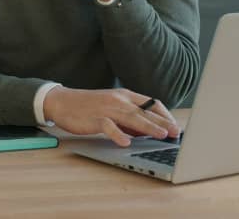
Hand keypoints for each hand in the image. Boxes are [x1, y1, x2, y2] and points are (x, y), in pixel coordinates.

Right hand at [43, 87, 180, 146]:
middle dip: (162, 122)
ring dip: (148, 127)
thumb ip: (130, 119)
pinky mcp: (95, 118)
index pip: (151, 103)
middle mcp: (119, 100)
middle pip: (145, 111)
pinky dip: (117, 134)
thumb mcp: (114, 108)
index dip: (164, 115)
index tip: (174, 125)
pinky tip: (125, 143)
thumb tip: (147, 132)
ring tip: (160, 135)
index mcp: (126, 96)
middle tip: (175, 132)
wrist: (63, 102)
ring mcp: (107, 108)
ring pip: (131, 117)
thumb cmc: (90, 107)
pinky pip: (108, 126)